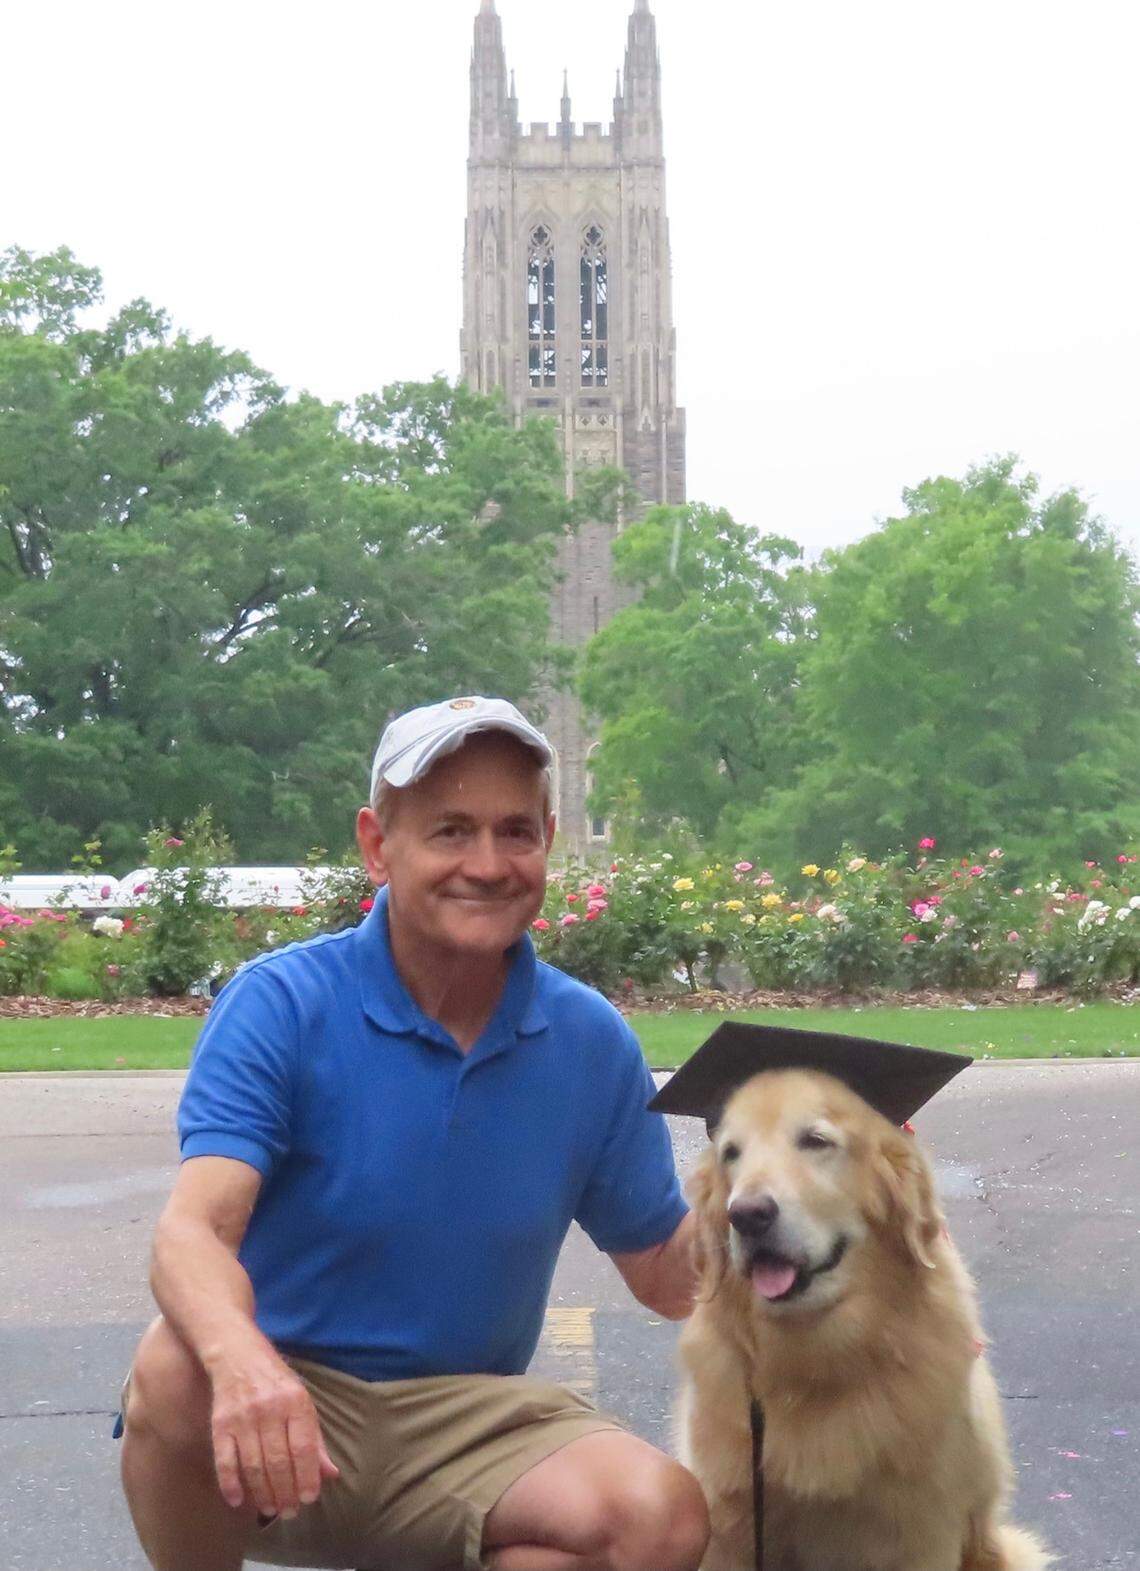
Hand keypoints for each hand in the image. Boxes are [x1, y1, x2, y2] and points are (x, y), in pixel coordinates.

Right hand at [208, 1341, 339, 1518]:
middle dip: (286, 1492)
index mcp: (295, 1402)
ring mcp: (243, 1417)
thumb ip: (315, 1439)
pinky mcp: (220, 1424)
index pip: (304, 1448)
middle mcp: (269, 1409)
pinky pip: (225, 1460)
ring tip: (271, 1510)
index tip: (309, 1498)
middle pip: (279, 1461)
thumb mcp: (302, 1401)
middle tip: (290, 1511)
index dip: (307, 1477)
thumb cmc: (276, 1381)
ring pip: (254, 1465)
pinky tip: (239, 1501)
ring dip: (262, 1493)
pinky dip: (231, 1484)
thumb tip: (330, 1474)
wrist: (237, 1354)